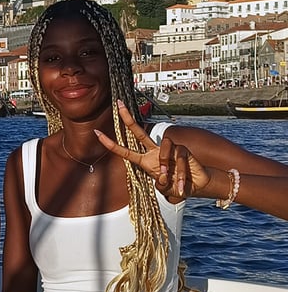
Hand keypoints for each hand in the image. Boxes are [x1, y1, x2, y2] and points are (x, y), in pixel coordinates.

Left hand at [94, 100, 210, 200]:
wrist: (194, 186)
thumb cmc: (174, 186)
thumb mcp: (163, 187)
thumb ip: (159, 183)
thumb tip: (161, 176)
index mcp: (145, 161)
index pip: (125, 151)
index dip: (110, 143)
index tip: (97, 133)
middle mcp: (154, 152)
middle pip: (139, 132)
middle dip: (128, 118)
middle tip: (118, 104)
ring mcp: (168, 149)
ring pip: (162, 148)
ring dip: (165, 166)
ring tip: (168, 179)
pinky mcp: (182, 149)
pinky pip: (178, 156)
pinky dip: (178, 172)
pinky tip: (180, 182)